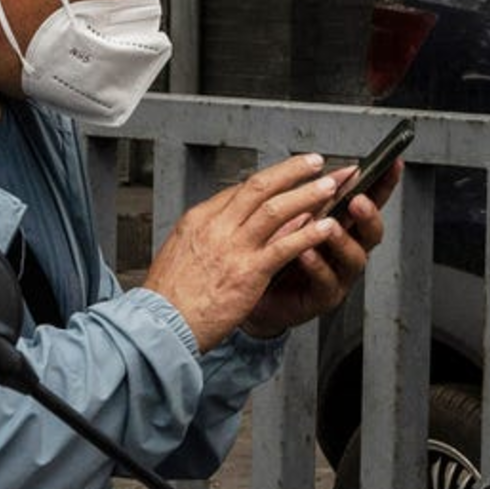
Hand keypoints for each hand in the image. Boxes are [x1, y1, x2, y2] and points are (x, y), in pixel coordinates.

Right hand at [143, 154, 348, 350]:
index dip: (271, 179)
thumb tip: (225, 224)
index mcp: (199, 220)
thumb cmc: (170, 297)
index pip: (240, 189)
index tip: (289, 174)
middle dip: (292, 170)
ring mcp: (233, 248)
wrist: (159, 327)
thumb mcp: (181, 252)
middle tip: (315, 161)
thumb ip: (206, 235)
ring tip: (330, 186)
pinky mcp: (248, 273)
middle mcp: (216, 227)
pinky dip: (308, 233)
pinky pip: (285, 246)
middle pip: (260, 186)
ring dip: (307, 194)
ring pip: (276, 209)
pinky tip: (327, 227)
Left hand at [243, 161, 392, 338]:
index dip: (385, 184)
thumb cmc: (277, 252)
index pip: (372, 202)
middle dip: (369, 215)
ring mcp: (339, 274)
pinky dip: (317, 266)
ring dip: (343, 240)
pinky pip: (326, 282)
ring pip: (354, 258)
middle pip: (372, 232)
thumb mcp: (300, 215)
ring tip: (330, 226)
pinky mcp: (323, 297)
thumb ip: (322, 195)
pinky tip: (306, 253)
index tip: (393, 165)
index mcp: (346, 226)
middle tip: (358, 201)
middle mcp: (348, 250)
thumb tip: (343, 170)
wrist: (254, 290)